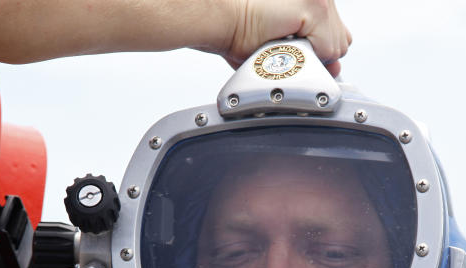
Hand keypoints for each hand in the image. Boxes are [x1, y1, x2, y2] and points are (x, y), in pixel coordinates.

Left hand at [0, 0, 350, 69]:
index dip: (317, 16)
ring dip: (273, 21)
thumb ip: (222, 13)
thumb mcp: (136, 13)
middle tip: (316, 63)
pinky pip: (207, 0)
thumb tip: (286, 28)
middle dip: (302, 18)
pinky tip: (241, 43)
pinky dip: (234, 19)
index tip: (329, 57)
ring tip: (287, 59)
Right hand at [220, 0, 351, 75]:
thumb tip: (336, 68)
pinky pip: (328, 49)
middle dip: (319, 55)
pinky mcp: (315, 7)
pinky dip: (308, 56)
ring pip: (336, 48)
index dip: (322, 50)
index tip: (297, 52)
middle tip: (288, 50)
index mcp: (314, 1)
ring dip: (311, 56)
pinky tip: (286, 44)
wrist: (225, 22)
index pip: (338, 34)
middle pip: (342, 42)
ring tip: (284, 46)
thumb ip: (315, 53)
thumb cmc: (244, 34)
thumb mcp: (287, 46)